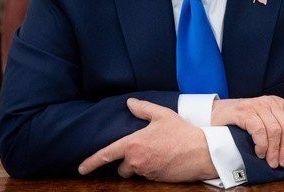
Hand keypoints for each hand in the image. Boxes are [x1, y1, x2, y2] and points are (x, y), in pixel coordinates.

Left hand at [78, 98, 217, 181]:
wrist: (202, 151)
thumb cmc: (182, 131)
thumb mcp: (162, 114)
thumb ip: (143, 108)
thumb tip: (130, 103)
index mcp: (133, 145)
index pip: (106, 155)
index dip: (91, 162)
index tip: (81, 169)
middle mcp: (137, 161)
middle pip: (121, 168)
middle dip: (127, 161)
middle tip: (141, 149)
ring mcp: (147, 173)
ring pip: (135, 172)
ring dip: (139, 165)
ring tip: (155, 152)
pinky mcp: (157, 180)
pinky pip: (148, 176)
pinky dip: (151, 168)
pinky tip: (163, 159)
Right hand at [212, 96, 283, 168]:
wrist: (215, 113)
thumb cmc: (242, 120)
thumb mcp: (263, 118)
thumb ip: (277, 125)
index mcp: (277, 103)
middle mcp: (269, 103)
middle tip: (282, 163)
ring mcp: (257, 106)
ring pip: (275, 130)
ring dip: (274, 150)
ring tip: (270, 161)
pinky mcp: (244, 112)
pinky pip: (259, 130)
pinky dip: (262, 144)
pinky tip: (259, 152)